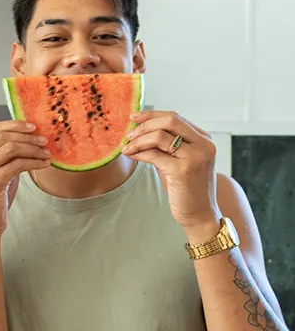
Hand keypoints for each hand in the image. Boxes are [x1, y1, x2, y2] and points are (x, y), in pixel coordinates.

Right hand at [0, 121, 50, 239]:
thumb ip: (2, 155)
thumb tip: (27, 139)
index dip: (14, 125)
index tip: (32, 127)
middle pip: (2, 136)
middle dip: (26, 136)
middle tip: (43, 140)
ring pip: (10, 148)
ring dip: (32, 149)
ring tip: (45, 153)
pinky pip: (16, 165)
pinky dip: (33, 162)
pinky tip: (42, 164)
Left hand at [122, 110, 218, 229]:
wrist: (199, 215)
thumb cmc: (186, 189)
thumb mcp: (177, 161)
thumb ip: (165, 146)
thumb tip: (139, 132)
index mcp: (204, 140)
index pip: (176, 117)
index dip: (152, 115)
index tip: (134, 117)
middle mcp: (203, 145)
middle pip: (170, 121)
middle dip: (144, 124)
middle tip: (128, 133)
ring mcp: (194, 157)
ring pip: (160, 136)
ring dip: (138, 140)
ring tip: (127, 147)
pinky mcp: (183, 170)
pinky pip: (154, 155)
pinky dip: (139, 153)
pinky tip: (131, 156)